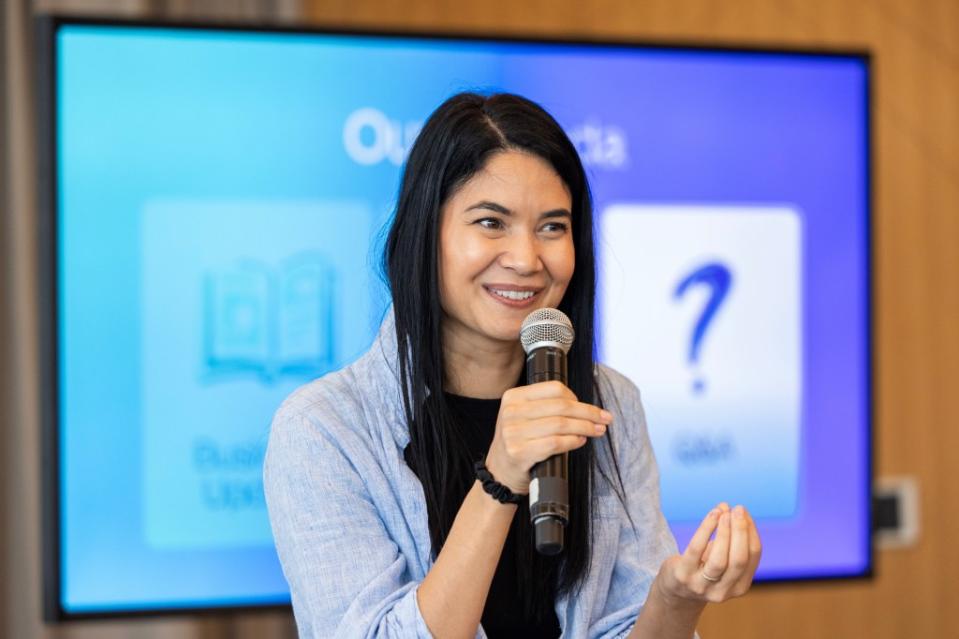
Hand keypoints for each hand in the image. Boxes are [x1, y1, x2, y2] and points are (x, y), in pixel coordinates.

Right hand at [484, 381, 611, 493]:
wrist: (499, 472)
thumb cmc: (518, 442)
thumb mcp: (523, 416)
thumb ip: (545, 406)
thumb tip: (584, 407)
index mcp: (513, 397)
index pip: (553, 389)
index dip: (576, 397)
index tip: (590, 408)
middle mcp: (511, 412)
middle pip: (561, 407)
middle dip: (588, 413)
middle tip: (604, 418)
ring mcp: (513, 432)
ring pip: (561, 424)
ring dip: (585, 427)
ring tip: (597, 430)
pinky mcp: (519, 452)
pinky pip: (555, 443)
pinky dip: (573, 441)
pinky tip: (581, 441)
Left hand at [655, 503, 761, 606]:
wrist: (675, 590)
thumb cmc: (703, 568)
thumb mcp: (722, 560)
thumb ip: (731, 540)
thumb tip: (733, 510)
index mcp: (740, 587)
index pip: (752, 557)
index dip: (751, 532)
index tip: (745, 513)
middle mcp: (723, 591)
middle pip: (739, 560)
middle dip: (741, 532)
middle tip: (739, 509)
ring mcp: (702, 586)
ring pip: (719, 560)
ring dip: (724, 532)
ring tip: (724, 511)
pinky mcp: (683, 576)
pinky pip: (696, 550)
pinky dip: (706, 530)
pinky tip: (711, 515)